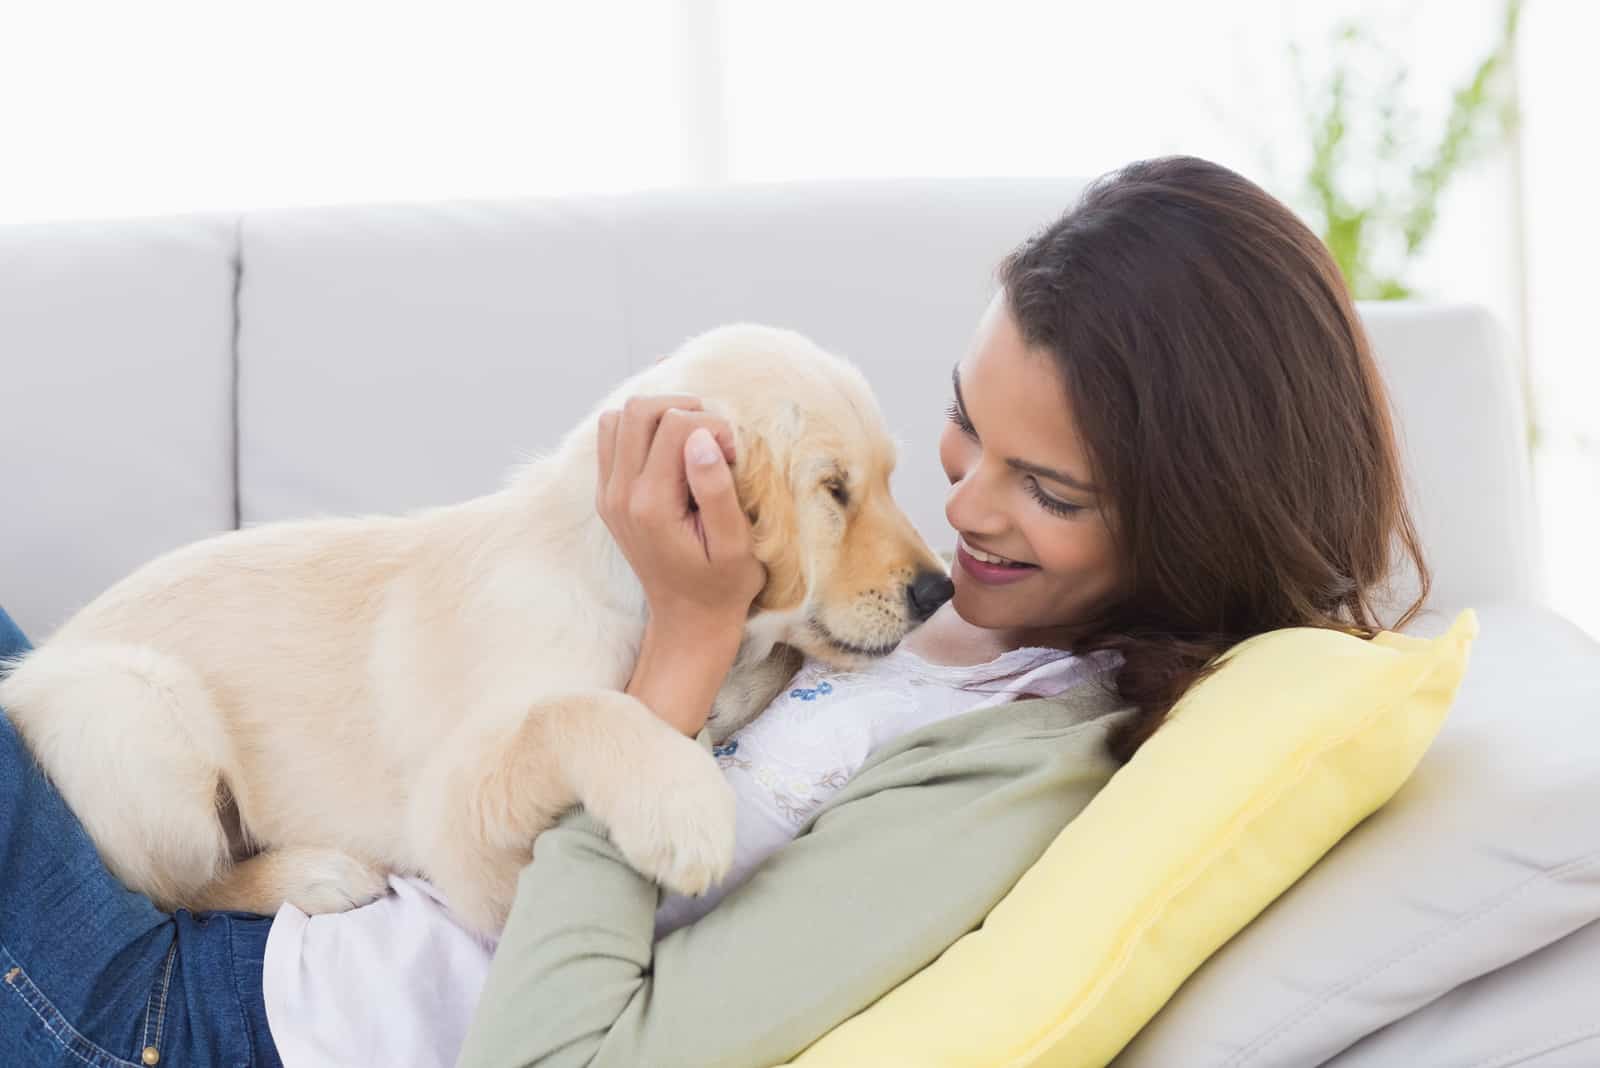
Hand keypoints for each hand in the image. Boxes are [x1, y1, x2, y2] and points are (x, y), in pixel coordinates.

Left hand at [597, 396, 765, 734]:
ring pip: (619, 417)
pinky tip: (670, 454)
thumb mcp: (734, 543)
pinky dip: (641, 432)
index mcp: (651, 505)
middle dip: (684, 412)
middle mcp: (619, 495)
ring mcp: (607, 494)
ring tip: (692, 444)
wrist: (688, 618)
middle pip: (639, 409)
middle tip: (714, 443)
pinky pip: (612, 438)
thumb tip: (701, 438)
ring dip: (660, 418)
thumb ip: (716, 489)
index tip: (734, 457)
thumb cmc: (722, 585)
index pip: (676, 424)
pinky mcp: (606, 494)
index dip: (714, 428)